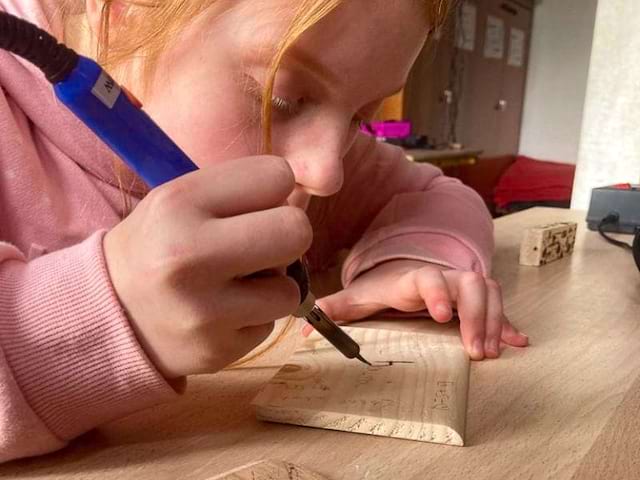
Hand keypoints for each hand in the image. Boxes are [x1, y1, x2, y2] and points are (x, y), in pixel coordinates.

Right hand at [104, 156, 311, 377]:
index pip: (277, 176)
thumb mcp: (181, 200)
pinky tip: (224, 312)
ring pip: (291, 288)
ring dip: (273, 285)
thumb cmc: (157, 246)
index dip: (274, 190)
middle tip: (263, 244)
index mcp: (179, 204)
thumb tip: (301, 200)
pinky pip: (271, 324)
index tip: (257, 204)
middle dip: (288, 235)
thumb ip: (240, 192)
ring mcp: (203, 310)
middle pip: (296, 230)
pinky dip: (255, 316)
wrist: (109, 313)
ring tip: (238, 284)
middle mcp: (188, 256)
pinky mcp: (217, 351)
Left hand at [307, 259, 527, 359]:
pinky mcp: (477, 299)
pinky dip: (509, 323)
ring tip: (491, 352)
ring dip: (494, 320)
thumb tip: (304, 326)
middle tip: (475, 350)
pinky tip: (519, 342)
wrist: (406, 271)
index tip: (441, 315)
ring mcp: (463, 286)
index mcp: (413, 279)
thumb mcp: (361, 297)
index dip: (437, 291)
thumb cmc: (384, 288)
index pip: (428, 277)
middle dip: (475, 315)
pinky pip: (500, 305)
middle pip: (469, 284)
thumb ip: (336, 309)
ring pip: (489, 291)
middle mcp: (444, 278)